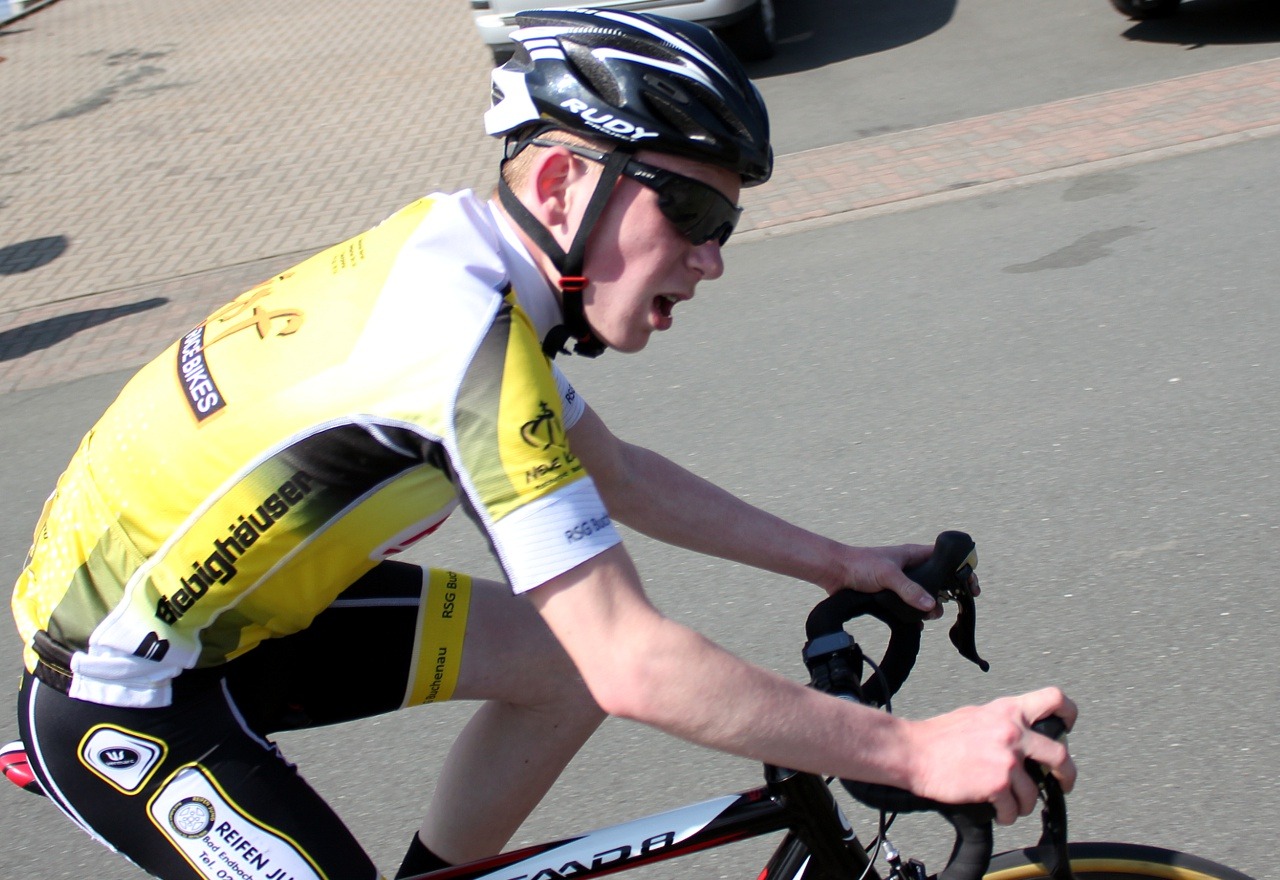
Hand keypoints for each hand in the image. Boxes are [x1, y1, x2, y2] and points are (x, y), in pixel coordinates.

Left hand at [831, 543, 964, 615]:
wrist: (834, 572)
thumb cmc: (860, 564)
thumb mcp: (887, 574)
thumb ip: (909, 589)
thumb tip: (931, 606)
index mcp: (915, 555)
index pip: (947, 560)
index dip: (962, 571)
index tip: (972, 588)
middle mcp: (912, 568)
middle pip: (940, 582)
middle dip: (946, 596)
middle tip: (944, 607)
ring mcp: (903, 582)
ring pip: (926, 597)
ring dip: (930, 609)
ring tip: (927, 617)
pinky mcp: (893, 595)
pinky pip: (912, 608)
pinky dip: (917, 617)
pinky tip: (917, 625)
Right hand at [907, 687, 1076, 824]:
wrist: (912, 752)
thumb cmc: (937, 736)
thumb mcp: (975, 715)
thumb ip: (1003, 722)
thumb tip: (1021, 735)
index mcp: (1008, 710)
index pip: (1054, 699)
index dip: (1069, 714)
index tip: (1067, 729)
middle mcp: (1012, 732)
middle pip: (1060, 755)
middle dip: (1066, 775)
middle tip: (1062, 782)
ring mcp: (1006, 759)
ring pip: (1034, 792)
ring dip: (1024, 803)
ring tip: (1010, 804)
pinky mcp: (997, 784)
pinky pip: (1014, 808)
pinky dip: (1007, 814)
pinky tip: (997, 811)